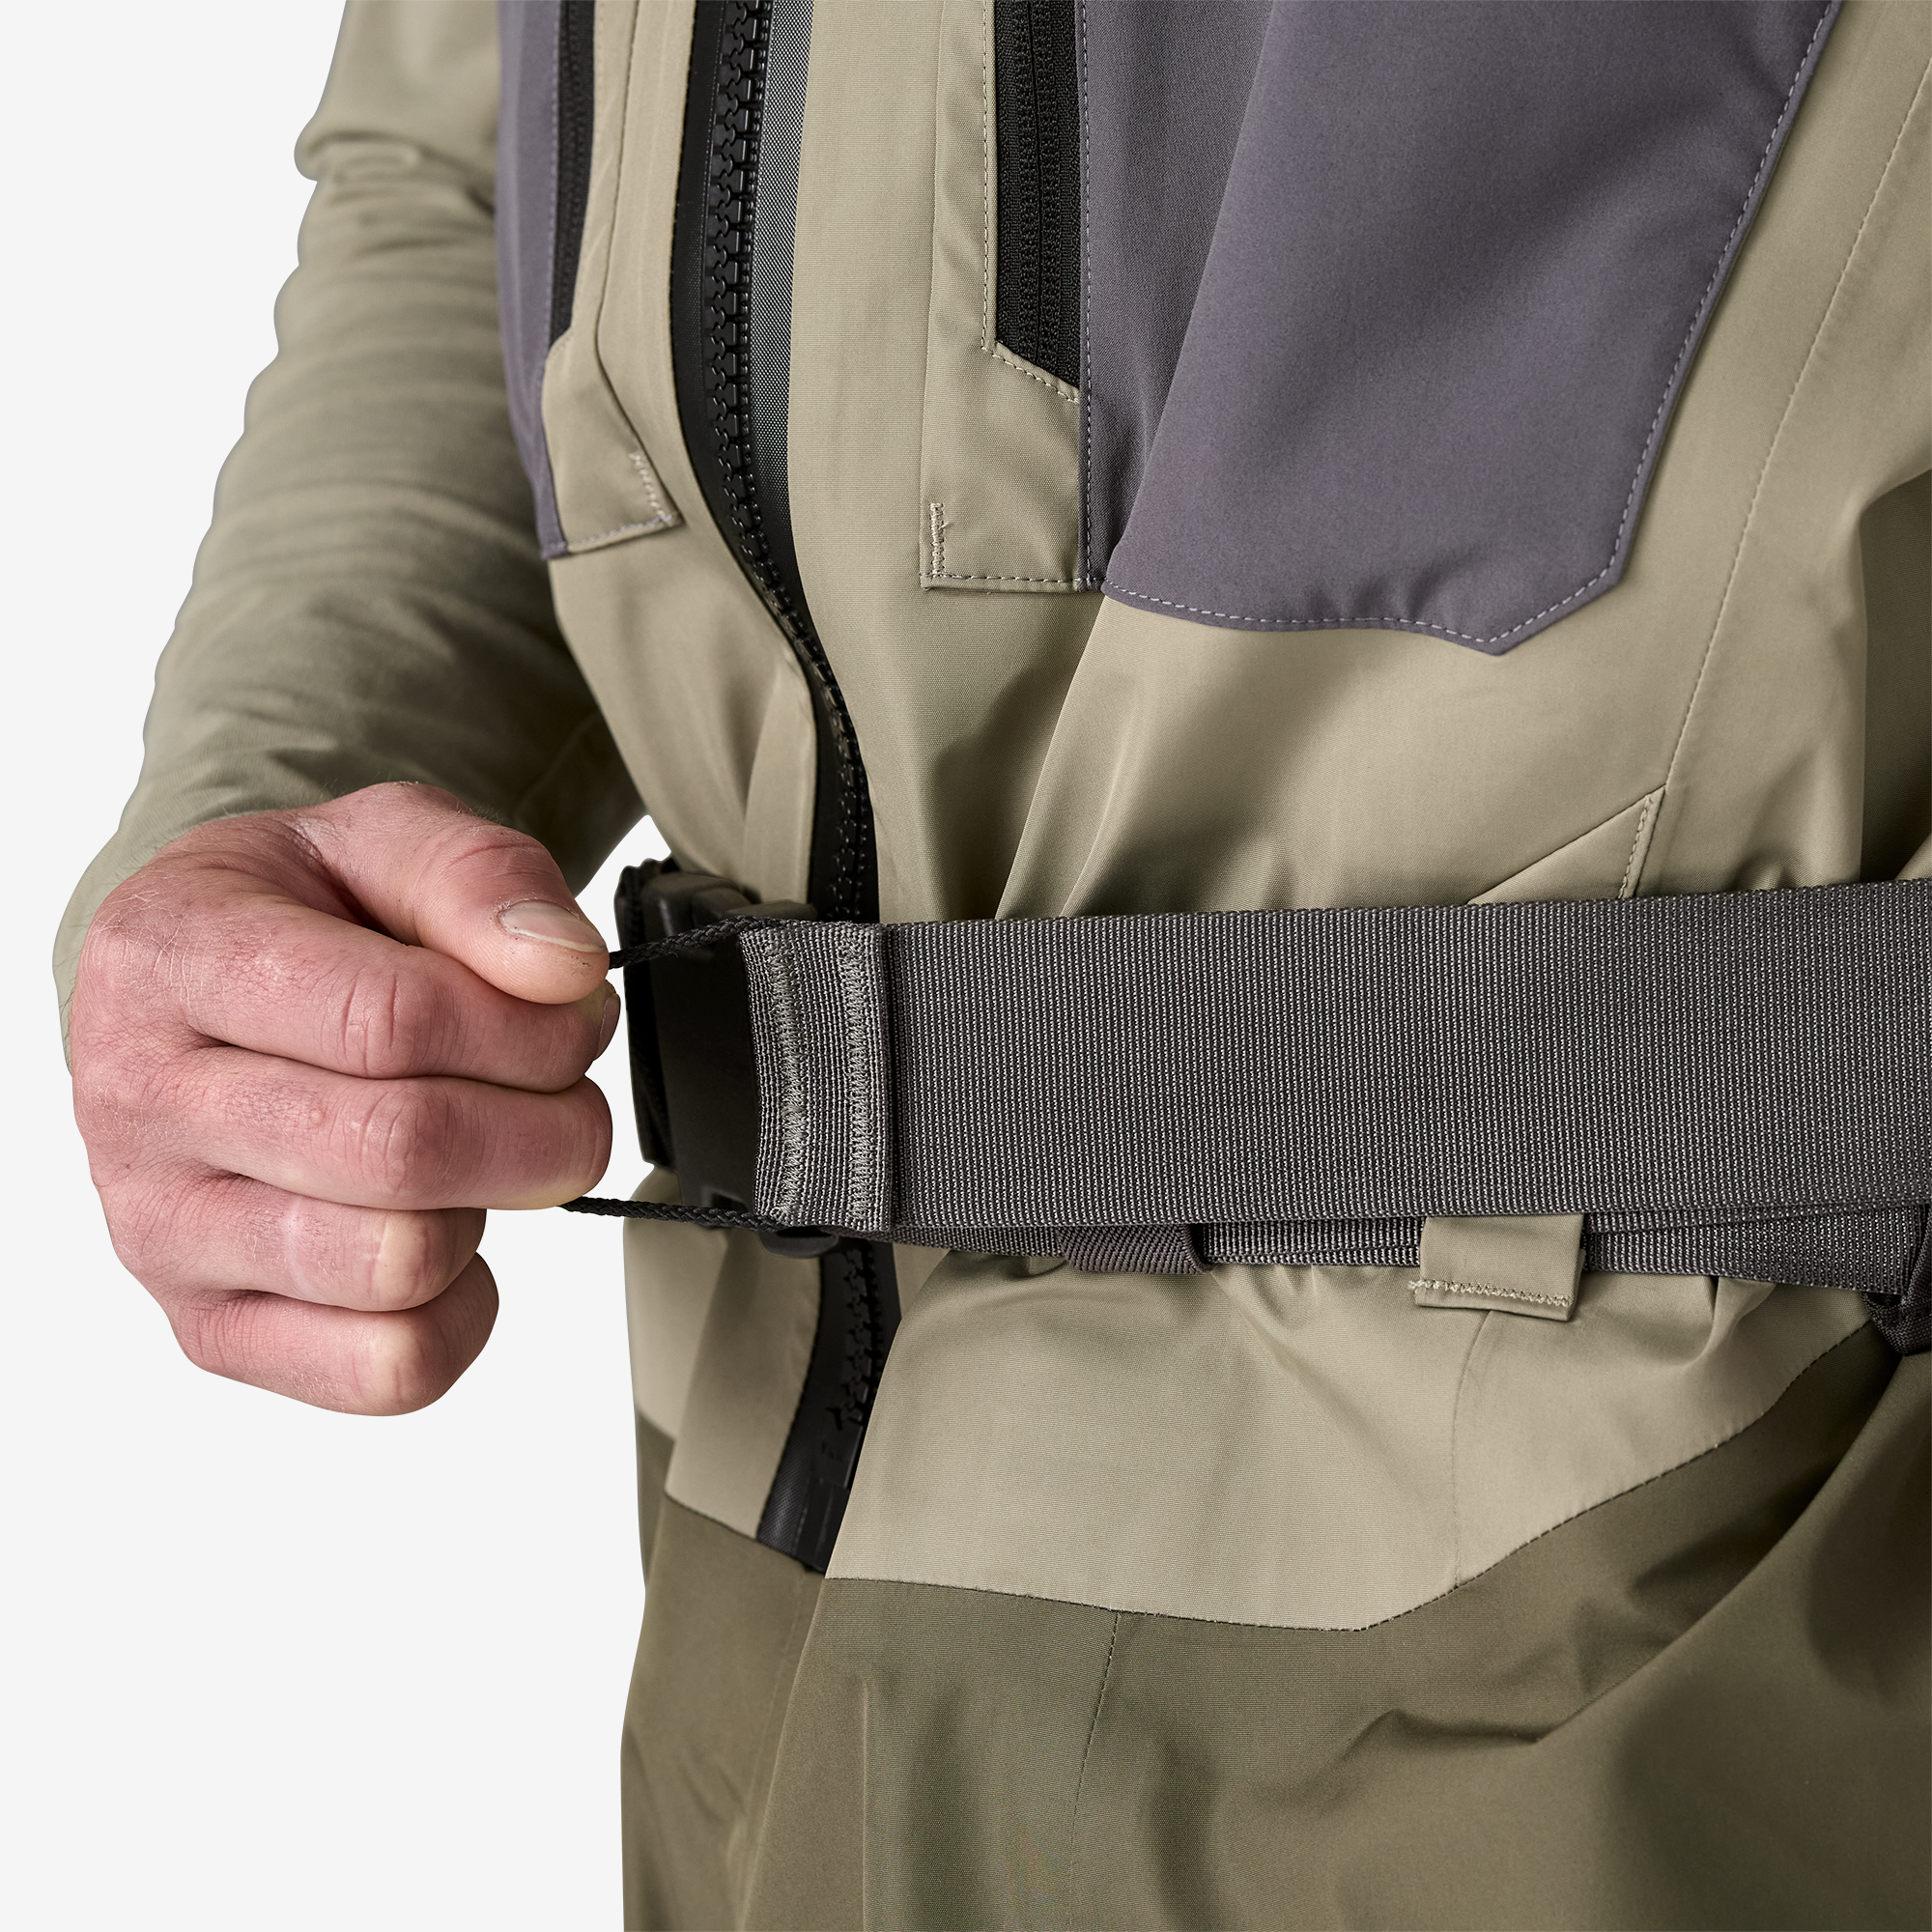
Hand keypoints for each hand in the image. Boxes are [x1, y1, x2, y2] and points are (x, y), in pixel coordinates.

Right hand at [69, 783, 618, 1414]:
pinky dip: (461, 1311)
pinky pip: (385, 1369)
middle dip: (541, 1124)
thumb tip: (563, 969)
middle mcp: (141, 1101)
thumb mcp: (385, 838)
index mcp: (172, 956)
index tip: (575, 1016)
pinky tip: (451, 1231)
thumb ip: (482, 877)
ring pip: (395, 1265)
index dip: (529, 1029)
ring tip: (485, 1151)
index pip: (390, 1019)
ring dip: (493, 1207)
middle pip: (402, 1151)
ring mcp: (164, 1230)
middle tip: (561, 1091)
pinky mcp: (212, 1328)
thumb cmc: (302, 916)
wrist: (204, 986)